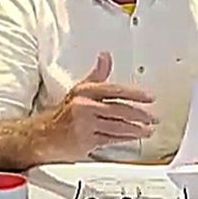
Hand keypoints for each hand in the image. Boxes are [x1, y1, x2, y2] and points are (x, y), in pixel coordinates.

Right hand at [36, 52, 157, 162]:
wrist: (44, 135)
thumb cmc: (65, 113)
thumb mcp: (80, 89)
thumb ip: (97, 74)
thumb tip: (106, 56)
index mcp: (85, 91)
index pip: (114, 90)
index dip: (134, 94)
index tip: (149, 97)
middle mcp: (84, 106)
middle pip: (119, 110)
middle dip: (139, 115)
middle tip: (153, 118)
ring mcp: (85, 125)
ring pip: (117, 127)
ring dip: (136, 130)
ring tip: (148, 130)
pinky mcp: (86, 141)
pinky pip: (111, 140)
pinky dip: (124, 139)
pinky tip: (133, 137)